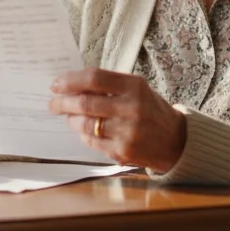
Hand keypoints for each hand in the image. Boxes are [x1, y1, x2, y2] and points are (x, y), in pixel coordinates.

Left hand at [48, 69, 185, 171]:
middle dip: (63, 103)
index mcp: (134, 86)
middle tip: (53, 103)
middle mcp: (131, 108)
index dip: (70, 80)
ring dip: (71, 120)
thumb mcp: (136, 89)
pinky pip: (92, 142)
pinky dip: (83, 135)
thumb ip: (108, 85)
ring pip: (85, 125)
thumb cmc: (151, 110)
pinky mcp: (122, 152)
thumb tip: (71, 85)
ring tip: (69, 117)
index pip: (94, 78)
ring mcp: (127, 132)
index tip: (56, 84)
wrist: (176, 141)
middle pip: (85, 103)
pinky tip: (83, 130)